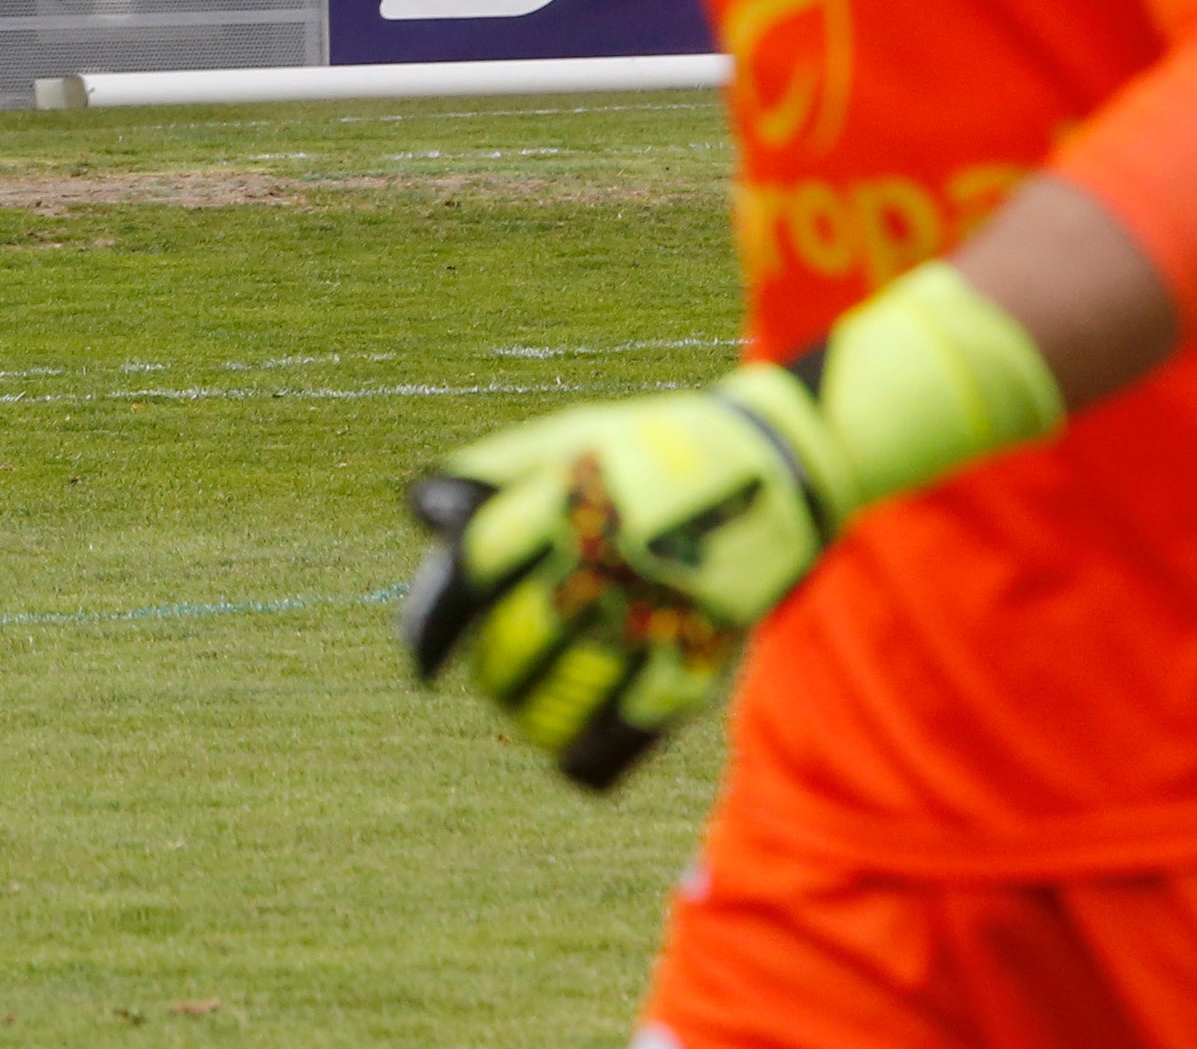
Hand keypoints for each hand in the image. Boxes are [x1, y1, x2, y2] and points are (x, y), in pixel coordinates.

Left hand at [404, 371, 843, 788]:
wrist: (779, 466)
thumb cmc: (651, 450)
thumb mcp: (570, 437)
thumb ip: (489, 472)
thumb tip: (418, 510)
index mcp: (563, 500)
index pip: (472, 574)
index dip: (434, 626)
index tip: (422, 660)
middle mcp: (601, 558)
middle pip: (514, 643)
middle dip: (493, 672)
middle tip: (492, 676)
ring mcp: (652, 610)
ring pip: (565, 695)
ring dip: (531, 714)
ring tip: (524, 710)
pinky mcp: (700, 653)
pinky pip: (632, 728)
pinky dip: (591, 754)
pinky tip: (569, 758)